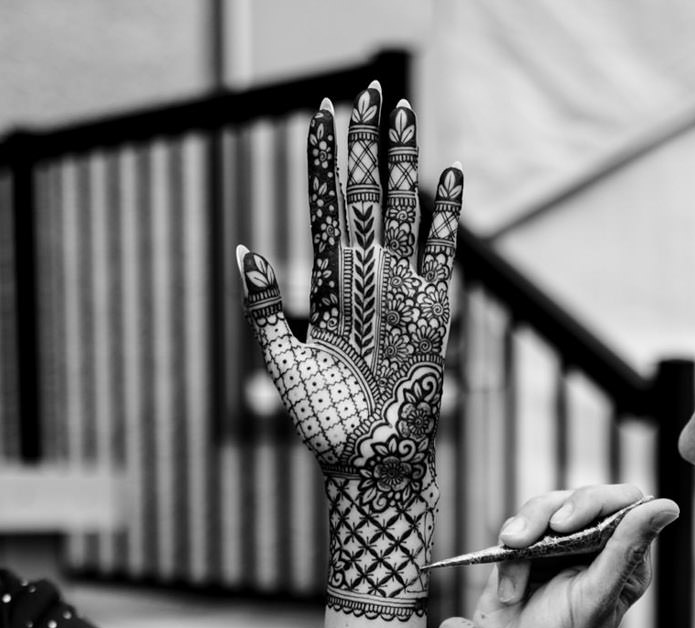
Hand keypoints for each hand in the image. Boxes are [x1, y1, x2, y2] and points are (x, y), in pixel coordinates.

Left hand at [237, 80, 463, 621]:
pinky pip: (442, 260)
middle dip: (368, 145)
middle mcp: (368, 286)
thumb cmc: (325, 430)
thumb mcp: (281, 367)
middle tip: (371, 88)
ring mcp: (403, 298)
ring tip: (403, 112)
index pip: (326, 212)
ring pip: (403, 215)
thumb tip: (245, 248)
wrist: (369, 470)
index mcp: (329, 293)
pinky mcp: (433, 321)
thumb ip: (264, 309)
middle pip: (368, 199)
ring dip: (403, 164)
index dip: (324, 164)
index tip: (320, 113)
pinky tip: (449, 178)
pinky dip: (447, 221)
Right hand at [476, 486, 678, 627]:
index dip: (599, 501)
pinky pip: (521, 525)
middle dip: (555, 511)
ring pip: (548, 506)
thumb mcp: (594, 598)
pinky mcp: (528, 549)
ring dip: (527, 527)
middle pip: (584, 498)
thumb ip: (625, 550)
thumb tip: (669, 505)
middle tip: (532, 536)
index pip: (626, 505)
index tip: (567, 523)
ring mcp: (561, 546)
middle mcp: (597, 548)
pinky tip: (510, 586)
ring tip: (514, 551)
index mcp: (626, 560)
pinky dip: (511, 549)